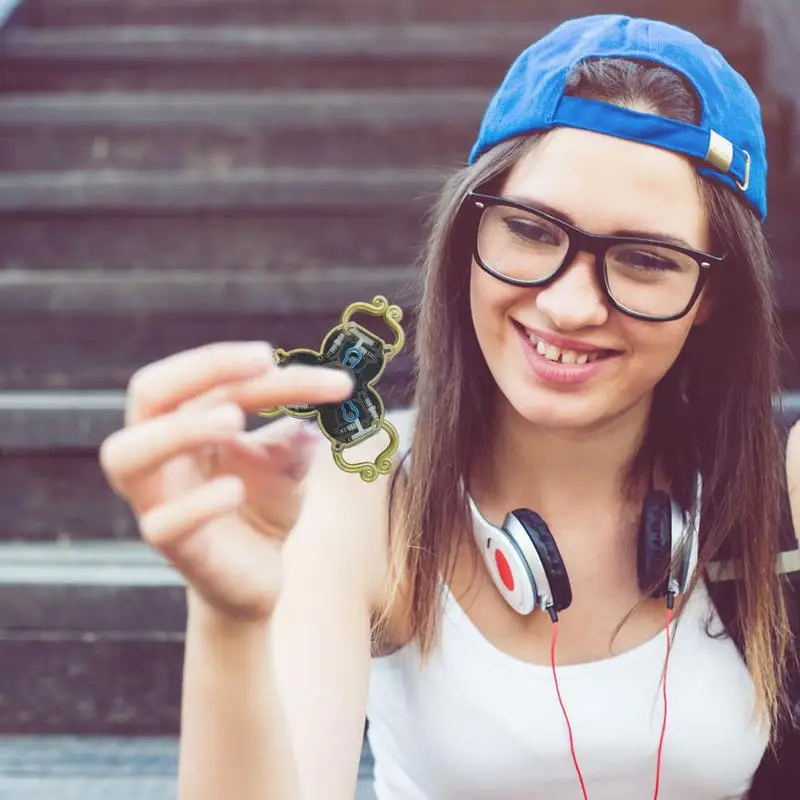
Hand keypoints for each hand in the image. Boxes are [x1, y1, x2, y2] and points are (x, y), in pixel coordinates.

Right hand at [99, 341, 354, 623]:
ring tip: (233, 418)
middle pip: (148, 395)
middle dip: (201, 369)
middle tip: (262, 362)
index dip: (234, 361)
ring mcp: (159, 501)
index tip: (276, 354)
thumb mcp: (286, 461)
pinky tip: (235, 490)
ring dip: (180, 430)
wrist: (259, 573)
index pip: (199, 378)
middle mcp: (159, 456)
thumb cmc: (262, 504)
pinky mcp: (173, 547)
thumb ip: (292, 437)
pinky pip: (163, 523)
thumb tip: (309, 423)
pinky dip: (198, 503)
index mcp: (182, 424)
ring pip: (128, 455)